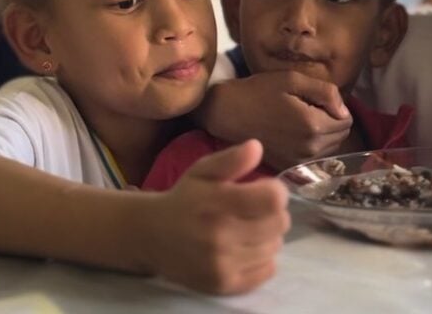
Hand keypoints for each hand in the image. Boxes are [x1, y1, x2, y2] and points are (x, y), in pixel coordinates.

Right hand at [150, 140, 289, 294]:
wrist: (151, 236)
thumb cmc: (184, 198)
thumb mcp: (203, 170)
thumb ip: (231, 159)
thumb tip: (257, 147)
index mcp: (217, 203)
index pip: (274, 199)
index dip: (275, 191)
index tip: (263, 189)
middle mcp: (221, 237)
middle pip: (280, 224)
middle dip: (274, 213)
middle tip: (256, 210)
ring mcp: (223, 264)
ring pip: (274, 247)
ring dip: (267, 236)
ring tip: (247, 229)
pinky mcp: (224, 284)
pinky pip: (267, 270)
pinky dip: (263, 258)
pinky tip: (246, 248)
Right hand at [197, 71, 352, 170]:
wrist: (228, 113)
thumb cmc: (259, 91)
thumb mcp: (293, 80)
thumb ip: (325, 92)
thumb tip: (344, 110)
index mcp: (313, 126)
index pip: (346, 120)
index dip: (335, 106)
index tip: (315, 99)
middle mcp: (309, 148)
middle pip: (340, 136)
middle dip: (331, 120)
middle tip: (307, 107)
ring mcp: (299, 160)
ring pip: (329, 147)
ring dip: (322, 134)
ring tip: (299, 119)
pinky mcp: (289, 166)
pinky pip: (314, 156)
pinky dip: (310, 144)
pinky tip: (293, 132)